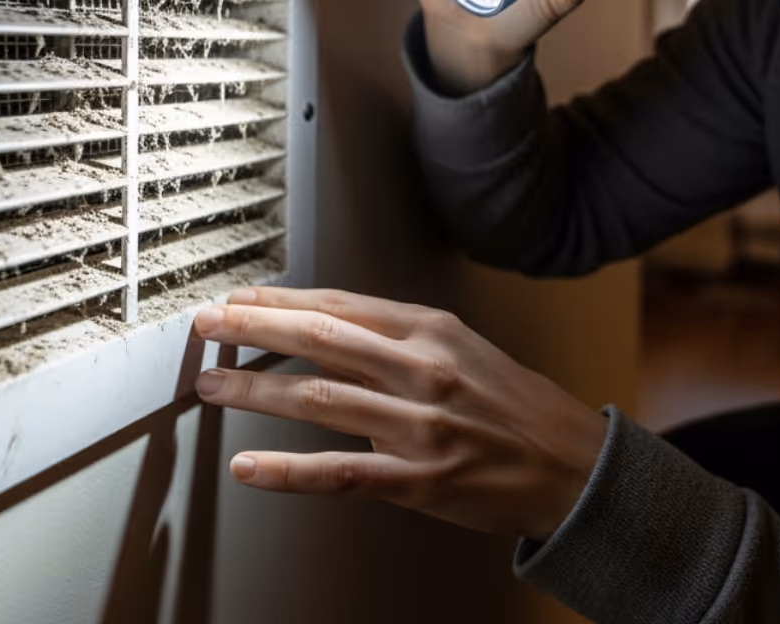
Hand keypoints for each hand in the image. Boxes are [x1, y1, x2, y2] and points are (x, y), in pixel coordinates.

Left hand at [191, 286, 608, 540]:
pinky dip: (287, 471)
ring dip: (255, 391)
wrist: (573, 463)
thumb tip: (322, 332)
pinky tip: (249, 467)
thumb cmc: (514, 406)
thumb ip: (394, 340)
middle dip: (253, 329)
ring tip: (212, 387)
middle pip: (320, 339)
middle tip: (207, 326)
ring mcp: (421, 426)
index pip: (338, 305)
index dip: (278, 300)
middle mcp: (423, 370)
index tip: (237, 298)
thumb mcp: (460, 349)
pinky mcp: (421, 480)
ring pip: (319, 401)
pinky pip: (341, 473)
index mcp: (431, 331)